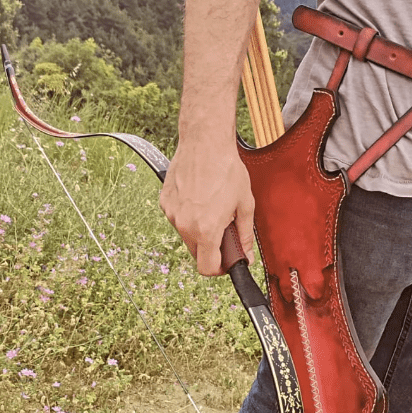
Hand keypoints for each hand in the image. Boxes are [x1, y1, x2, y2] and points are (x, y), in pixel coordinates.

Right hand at [160, 138, 254, 275]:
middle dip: (210, 247)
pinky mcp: (165, 202)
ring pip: (186, 235)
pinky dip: (188, 214)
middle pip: (196, 253)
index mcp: (206, 229)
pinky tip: (199, 197)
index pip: (207, 268)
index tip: (226, 261)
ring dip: (199, 229)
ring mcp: (172, 214)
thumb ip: (245, 235)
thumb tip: (246, 255)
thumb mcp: (245, 204)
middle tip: (223, 229)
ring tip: (211, 207)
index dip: (219, 269)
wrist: (205, 143)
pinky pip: (178, 218)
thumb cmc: (226, 169)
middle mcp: (185, 225)